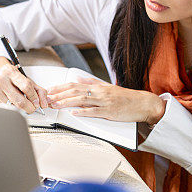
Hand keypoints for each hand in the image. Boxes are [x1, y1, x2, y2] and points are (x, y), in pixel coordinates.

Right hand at [0, 57, 48, 114]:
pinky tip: (13, 102)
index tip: (37, 102)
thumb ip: (38, 90)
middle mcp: (1, 81)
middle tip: (32, 107)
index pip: (26, 86)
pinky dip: (13, 108)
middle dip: (29, 107)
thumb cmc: (11, 76)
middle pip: (19, 101)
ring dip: (21, 108)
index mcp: (11, 72)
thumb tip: (43, 103)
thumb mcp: (25, 78)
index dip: (34, 97)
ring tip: (22, 102)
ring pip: (13, 107)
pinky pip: (7, 109)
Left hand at [47, 77, 165, 123]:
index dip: (61, 87)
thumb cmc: (126, 98)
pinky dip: (83, 112)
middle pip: (76, 91)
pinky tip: (74, 113)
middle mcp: (100, 92)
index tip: (50, 90)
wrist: (143, 103)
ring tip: (56, 104)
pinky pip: (94, 112)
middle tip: (48, 98)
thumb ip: (92, 83)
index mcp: (98, 87)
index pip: (75, 85)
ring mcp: (104, 102)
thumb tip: (79, 79)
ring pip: (82, 100)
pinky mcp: (110, 112)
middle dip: (60, 95)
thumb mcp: (108, 87)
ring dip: (67, 102)